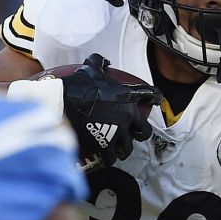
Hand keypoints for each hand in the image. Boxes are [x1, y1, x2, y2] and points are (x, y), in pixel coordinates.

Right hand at [61, 53, 161, 169]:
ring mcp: (117, 131)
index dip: (156, 97)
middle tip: (135, 134)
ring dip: (124, 148)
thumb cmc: (77, 86)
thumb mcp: (90, 69)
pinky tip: (107, 159)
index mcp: (127, 96)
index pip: (151, 95)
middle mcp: (127, 116)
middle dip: (141, 133)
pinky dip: (110, 159)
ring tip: (119, 150)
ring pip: (128, 147)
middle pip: (145, 130)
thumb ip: (99, 63)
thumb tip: (104, 60)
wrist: (62, 103)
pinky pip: (112, 157)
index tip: (157, 100)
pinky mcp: (105, 144)